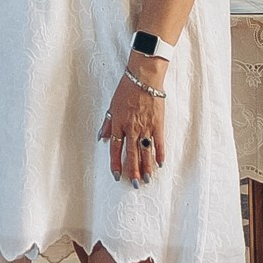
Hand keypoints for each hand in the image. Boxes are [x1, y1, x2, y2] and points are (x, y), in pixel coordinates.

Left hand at [100, 65, 166, 184]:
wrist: (144, 77)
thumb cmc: (126, 89)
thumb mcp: (112, 105)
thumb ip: (108, 123)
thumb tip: (101, 137)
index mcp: (119, 123)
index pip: (116, 148)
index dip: (116, 163)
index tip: (116, 175)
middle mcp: (132, 128)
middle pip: (132, 154)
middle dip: (133, 170)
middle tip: (134, 184)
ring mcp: (146, 127)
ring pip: (145, 152)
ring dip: (146, 167)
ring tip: (147, 180)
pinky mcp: (158, 124)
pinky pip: (159, 142)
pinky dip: (160, 153)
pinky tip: (160, 164)